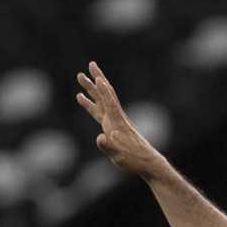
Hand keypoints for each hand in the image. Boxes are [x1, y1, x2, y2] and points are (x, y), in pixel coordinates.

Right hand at [76, 60, 159, 175]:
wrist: (145, 162)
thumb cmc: (132, 159)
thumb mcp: (118, 156)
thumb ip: (107, 146)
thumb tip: (99, 138)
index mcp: (117, 123)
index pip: (110, 103)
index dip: (104, 91)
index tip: (98, 77)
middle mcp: (116, 118)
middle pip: (106, 94)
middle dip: (98, 79)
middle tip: (91, 64)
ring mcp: (113, 120)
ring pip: (101, 99)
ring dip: (91, 88)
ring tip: (80, 76)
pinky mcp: (112, 125)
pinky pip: (99, 109)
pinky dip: (90, 102)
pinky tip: (82, 98)